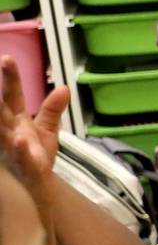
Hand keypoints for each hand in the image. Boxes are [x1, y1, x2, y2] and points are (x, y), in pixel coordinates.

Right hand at [0, 54, 68, 181]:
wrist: (36, 186)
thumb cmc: (36, 156)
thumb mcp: (47, 130)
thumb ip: (52, 110)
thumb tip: (65, 88)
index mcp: (16, 120)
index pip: (12, 96)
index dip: (10, 77)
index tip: (7, 57)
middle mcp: (9, 131)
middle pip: (1, 109)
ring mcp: (12, 147)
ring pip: (2, 130)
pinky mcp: (23, 164)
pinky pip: (20, 155)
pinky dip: (20, 148)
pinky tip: (19, 140)